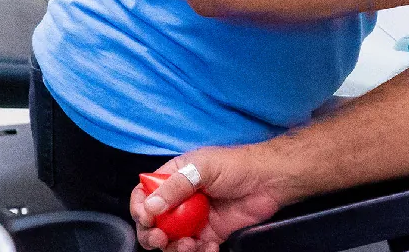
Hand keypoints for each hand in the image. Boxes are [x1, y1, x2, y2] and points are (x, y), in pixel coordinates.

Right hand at [130, 147, 283, 251]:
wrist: (269, 182)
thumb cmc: (237, 166)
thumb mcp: (203, 168)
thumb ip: (175, 186)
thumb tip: (149, 207)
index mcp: (174, 177)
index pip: (144, 194)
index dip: (139, 208)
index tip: (146, 218)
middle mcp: (180, 200)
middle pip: (153, 223)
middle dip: (152, 235)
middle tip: (161, 239)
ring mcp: (193, 219)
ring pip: (171, 241)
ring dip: (175, 248)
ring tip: (190, 245)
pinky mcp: (209, 234)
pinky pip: (195, 249)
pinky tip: (210, 247)